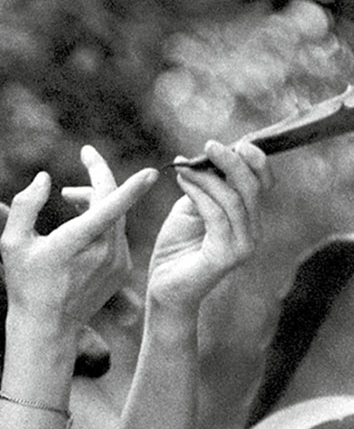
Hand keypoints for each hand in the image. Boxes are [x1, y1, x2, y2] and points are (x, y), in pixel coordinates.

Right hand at [1, 147, 156, 331]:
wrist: (47, 327)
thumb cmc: (26, 284)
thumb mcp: (13, 242)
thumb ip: (26, 204)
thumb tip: (44, 178)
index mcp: (79, 241)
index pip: (112, 207)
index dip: (133, 187)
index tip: (151, 172)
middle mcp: (105, 252)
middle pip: (113, 200)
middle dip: (95, 180)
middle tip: (74, 176)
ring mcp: (118, 262)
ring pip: (117, 216)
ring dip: (97, 201)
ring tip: (70, 200)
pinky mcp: (122, 269)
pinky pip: (118, 233)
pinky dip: (104, 222)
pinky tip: (82, 229)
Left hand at [147, 140, 270, 310]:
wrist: (164, 288)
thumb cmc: (177, 248)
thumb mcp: (191, 208)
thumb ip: (205, 186)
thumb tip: (206, 157)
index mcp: (249, 218)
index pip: (263, 183)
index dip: (255, 159)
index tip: (235, 141)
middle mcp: (253, 232)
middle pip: (253, 187)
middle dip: (232, 162)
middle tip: (209, 145)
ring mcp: (243, 246)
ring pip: (235, 199)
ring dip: (208, 177)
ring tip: (184, 167)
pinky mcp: (227, 257)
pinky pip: (217, 216)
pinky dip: (200, 195)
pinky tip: (183, 182)